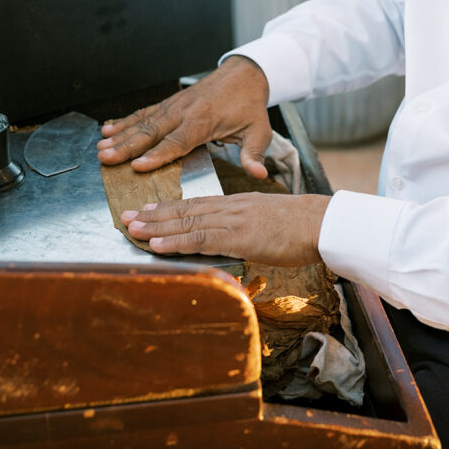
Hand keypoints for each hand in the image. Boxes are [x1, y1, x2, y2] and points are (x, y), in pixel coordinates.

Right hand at [97, 55, 271, 178]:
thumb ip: (254, 154)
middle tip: (106, 158)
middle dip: (127, 146)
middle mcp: (184, 111)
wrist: (245, 75)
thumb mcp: (259, 131)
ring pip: (143, 122)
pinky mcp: (170, 103)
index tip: (138, 166)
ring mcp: (174, 105)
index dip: (157, 155)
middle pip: (152, 132)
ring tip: (101, 147)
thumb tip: (258, 174)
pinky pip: (145, 112)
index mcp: (204, 121)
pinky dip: (126, 121)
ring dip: (121, 135)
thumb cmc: (250, 105)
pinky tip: (109, 129)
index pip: (178, 141)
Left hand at [121, 193, 329, 266]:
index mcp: (238, 204)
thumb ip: (249, 229)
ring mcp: (234, 220)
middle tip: (126, 217)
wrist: (322, 223)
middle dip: (154, 214)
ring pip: (187, 221)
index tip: (148, 210)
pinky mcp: (239, 236)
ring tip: (132, 229)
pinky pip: (201, 238)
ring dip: (157, 226)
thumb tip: (237, 241)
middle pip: (186, 209)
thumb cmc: (302, 226)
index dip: (170, 208)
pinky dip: (177, 241)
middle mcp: (231, 208)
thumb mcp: (270, 222)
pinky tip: (158, 243)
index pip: (197, 204)